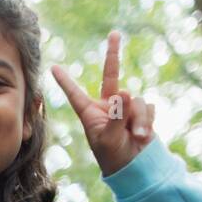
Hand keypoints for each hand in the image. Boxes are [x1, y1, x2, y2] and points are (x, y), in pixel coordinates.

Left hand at [51, 30, 154, 176]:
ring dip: (138, 118)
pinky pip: (147, 108)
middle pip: (111, 74)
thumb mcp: (110, 139)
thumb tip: (126, 92)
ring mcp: (126, 107)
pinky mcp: (142, 112)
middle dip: (113, 53)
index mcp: (90, 113)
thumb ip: (116, 116)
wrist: (134, 168)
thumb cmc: (114, 157)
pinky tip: (143, 136)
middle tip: (114, 33)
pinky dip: (147, 121)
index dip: (65, 82)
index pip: (75, 94)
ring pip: (135, 99)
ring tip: (137, 136)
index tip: (53, 67)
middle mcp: (108, 106)